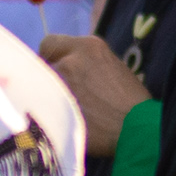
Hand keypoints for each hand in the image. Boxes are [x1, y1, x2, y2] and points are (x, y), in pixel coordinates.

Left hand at [35, 33, 152, 154]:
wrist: (138, 132)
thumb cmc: (133, 106)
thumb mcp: (114, 70)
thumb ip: (88, 64)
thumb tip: (70, 70)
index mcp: (89, 46)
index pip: (51, 43)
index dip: (51, 60)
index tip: (57, 74)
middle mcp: (70, 58)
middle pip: (41, 66)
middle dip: (47, 80)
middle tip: (58, 97)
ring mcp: (60, 82)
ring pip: (37, 86)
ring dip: (44, 97)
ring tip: (59, 113)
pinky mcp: (52, 106)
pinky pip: (37, 107)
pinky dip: (44, 115)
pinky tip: (56, 124)